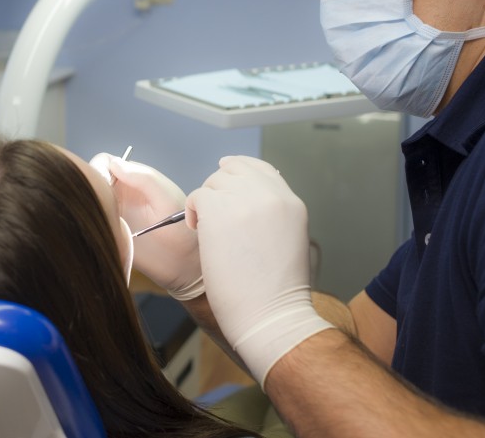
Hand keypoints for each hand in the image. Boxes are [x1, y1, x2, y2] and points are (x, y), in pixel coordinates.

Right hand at [89, 153, 203, 299]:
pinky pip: (89, 223)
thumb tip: (114, 164)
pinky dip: (87, 225)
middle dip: (88, 188)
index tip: (102, 185)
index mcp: (132, 178)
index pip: (104, 162)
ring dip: (87, 206)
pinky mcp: (107, 232)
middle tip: (99, 205)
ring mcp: (111, 213)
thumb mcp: (165, 198)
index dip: (98, 169)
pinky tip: (99, 232)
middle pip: (90, 180)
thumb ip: (143, 178)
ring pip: (87, 200)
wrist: (183, 263)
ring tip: (100, 219)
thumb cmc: (180, 227)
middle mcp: (118, 193)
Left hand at [186, 156, 333, 386]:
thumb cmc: (277, 291)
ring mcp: (244, 200)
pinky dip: (192, 212)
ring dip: (205, 203)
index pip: (261, 168)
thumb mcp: (289, 240)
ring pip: (213, 183)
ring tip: (209, 230)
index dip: (239, 171)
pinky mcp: (219, 210)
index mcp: (291, 203)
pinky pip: (197, 196)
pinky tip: (199, 232)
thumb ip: (271, 214)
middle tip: (212, 213)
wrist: (271, 315)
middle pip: (233, 170)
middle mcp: (270, 195)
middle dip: (219, 188)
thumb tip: (241, 200)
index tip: (224, 178)